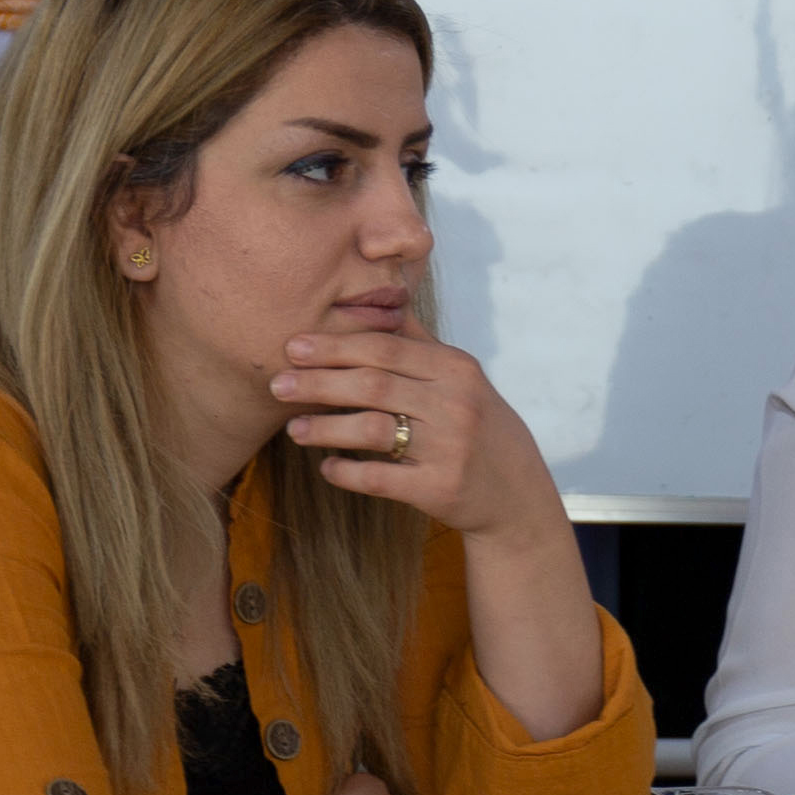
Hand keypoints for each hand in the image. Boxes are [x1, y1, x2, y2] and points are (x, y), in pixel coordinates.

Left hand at [270, 332, 610, 742]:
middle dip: (319, 383)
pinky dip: (348, 472)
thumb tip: (382, 301)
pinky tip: (327, 468)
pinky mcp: (440, 488)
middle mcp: (455, 404)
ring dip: (325, 429)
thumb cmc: (479, 427)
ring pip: (373, 430)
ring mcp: (449, 448)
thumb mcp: (462, 379)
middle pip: (373, 384)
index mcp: (456, 369)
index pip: (385, 347)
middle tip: (278, 384)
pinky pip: (381, 478)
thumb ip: (421, 343)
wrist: (516, 493)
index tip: (294, 347)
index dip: (335, 346)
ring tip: (293, 430)